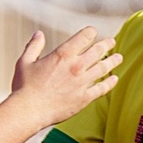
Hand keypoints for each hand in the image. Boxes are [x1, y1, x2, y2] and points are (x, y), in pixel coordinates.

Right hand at [7, 26, 121, 128]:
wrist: (28, 111)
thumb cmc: (23, 87)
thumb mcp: (24, 62)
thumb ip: (34, 46)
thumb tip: (38, 33)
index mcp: (62, 54)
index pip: (85, 36)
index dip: (90, 32)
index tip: (92, 32)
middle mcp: (76, 66)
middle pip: (99, 50)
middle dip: (107, 44)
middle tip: (111, 42)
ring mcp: (83, 82)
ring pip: (104, 67)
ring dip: (113, 61)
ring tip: (118, 57)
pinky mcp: (85, 97)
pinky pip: (102, 88)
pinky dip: (110, 82)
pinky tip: (114, 79)